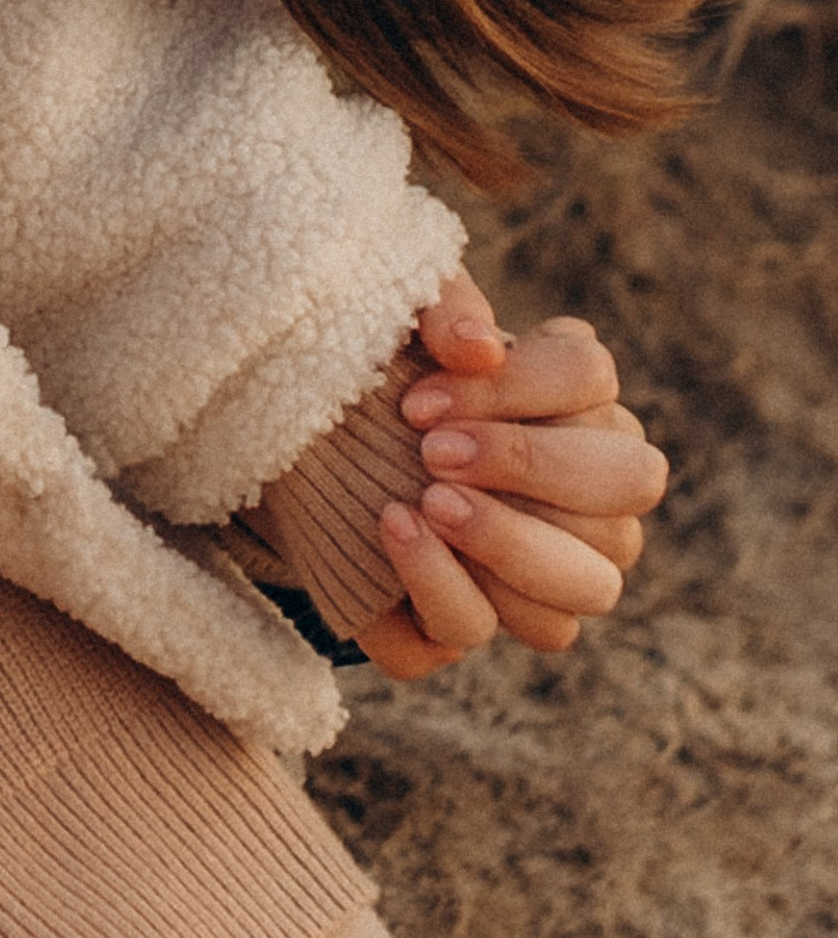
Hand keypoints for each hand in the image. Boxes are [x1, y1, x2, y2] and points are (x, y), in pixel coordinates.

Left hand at [357, 280, 667, 680]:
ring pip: (594, 581)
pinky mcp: (496, 620)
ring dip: (508, 540)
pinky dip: (448, 584)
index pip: (590, 374)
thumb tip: (481, 347)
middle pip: (631, 479)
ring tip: (425, 501)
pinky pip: (515, 627)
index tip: (419, 400)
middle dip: (530, 463)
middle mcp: (595, 493)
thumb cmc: (373, 380)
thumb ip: (441, 309)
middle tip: (433, 452)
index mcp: (578, 398)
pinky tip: (396, 531)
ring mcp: (561, 568)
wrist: (306, 459)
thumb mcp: (395, 324)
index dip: (514, 385)